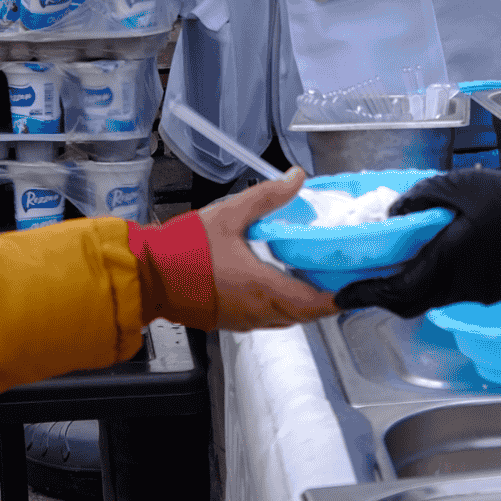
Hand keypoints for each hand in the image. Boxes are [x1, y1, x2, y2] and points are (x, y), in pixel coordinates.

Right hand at [197, 170, 338, 329]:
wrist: (148, 275)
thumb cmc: (184, 249)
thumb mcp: (229, 214)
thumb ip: (267, 197)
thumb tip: (297, 178)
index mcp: (262, 287)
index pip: (314, 303)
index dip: (338, 299)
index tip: (353, 289)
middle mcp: (257, 310)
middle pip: (304, 315)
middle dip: (323, 301)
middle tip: (337, 281)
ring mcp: (243, 320)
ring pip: (285, 320)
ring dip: (301, 306)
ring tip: (311, 283)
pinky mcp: (229, 322)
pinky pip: (265, 320)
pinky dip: (279, 308)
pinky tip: (277, 288)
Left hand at [335, 169, 500, 317]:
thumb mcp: (460, 185)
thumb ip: (422, 196)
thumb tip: (395, 213)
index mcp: (446, 261)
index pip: (395, 289)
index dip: (364, 294)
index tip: (342, 295)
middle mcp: (456, 286)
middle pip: (407, 303)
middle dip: (380, 297)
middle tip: (360, 286)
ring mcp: (474, 294)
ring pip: (428, 299)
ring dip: (406, 288)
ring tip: (391, 268)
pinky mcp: (488, 293)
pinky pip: (450, 293)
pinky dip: (431, 282)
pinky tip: (431, 261)